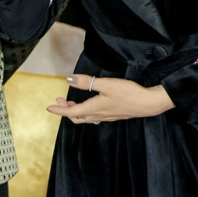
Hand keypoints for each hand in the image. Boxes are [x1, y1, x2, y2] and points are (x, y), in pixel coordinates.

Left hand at [46, 74, 174, 123]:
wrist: (149, 104)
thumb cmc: (129, 93)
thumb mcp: (107, 84)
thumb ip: (87, 82)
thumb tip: (69, 79)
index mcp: (95, 108)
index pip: (71, 113)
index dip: (59, 110)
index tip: (48, 108)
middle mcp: (99, 115)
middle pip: (78, 117)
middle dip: (66, 110)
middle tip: (59, 100)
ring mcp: (107, 116)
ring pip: (86, 117)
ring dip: (76, 110)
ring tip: (71, 101)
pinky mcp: (114, 115)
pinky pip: (95, 116)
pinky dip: (86, 111)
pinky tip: (89, 103)